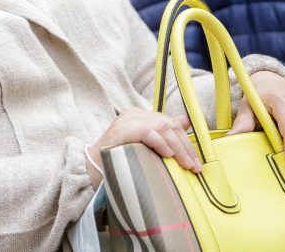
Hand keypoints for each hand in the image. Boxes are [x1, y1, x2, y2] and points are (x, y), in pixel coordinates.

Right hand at [87, 108, 201, 188]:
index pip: (170, 123)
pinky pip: (146, 132)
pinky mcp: (120, 132)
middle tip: (195, 166)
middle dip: (185, 146)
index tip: (196, 161)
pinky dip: (160, 142)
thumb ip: (161, 134)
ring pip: (161, 127)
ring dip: (177, 147)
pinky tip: (167, 155)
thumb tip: (186, 122)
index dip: (186, 141)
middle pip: (169, 124)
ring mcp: (126, 121)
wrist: (88, 169)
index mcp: (140, 116)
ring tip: (185, 164)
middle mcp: (134, 114)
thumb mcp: (143, 147)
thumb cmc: (116, 160)